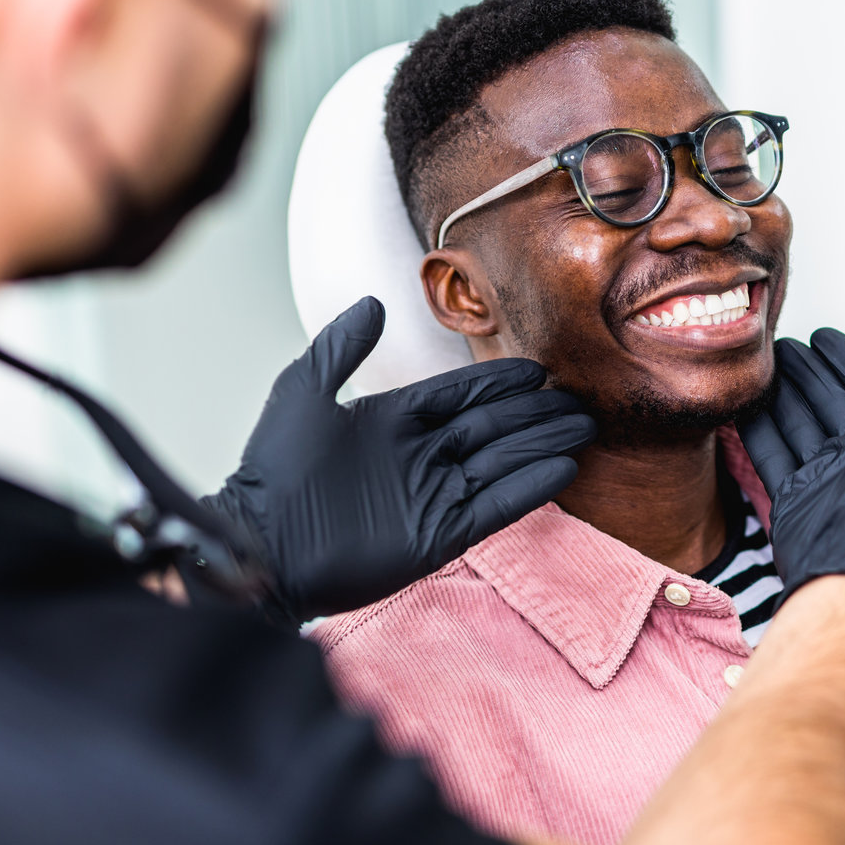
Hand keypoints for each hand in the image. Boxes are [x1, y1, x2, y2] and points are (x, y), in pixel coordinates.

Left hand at [203, 297, 596, 624]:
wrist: (261, 542)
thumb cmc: (272, 468)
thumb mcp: (303, 391)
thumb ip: (340, 347)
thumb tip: (375, 302)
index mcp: (391, 422)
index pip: (458, 395)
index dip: (498, 383)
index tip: (537, 370)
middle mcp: (418, 457)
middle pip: (490, 427)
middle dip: (535, 414)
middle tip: (578, 401)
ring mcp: (432, 497)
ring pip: (501, 462)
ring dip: (542, 444)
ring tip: (583, 428)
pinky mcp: (439, 535)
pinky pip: (494, 507)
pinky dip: (529, 488)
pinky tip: (563, 469)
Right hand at [739, 330, 844, 628]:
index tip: (822, 333)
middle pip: (829, 400)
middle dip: (807, 370)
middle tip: (780, 343)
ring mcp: (826, 475)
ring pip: (798, 422)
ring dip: (781, 392)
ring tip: (760, 365)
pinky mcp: (793, 495)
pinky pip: (772, 452)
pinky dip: (758, 427)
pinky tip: (743, 404)